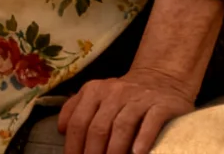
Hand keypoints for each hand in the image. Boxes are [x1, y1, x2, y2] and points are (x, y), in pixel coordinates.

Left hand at [59, 68, 194, 153]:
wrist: (161, 77)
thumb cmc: (123, 94)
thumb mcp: (96, 94)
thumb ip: (75, 108)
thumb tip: (62, 130)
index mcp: (94, 91)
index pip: (79, 122)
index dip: (74, 145)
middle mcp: (114, 93)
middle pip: (98, 127)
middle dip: (92, 152)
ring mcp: (139, 98)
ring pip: (122, 126)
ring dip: (114, 150)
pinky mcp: (161, 104)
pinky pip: (151, 122)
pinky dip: (143, 138)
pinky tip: (137, 153)